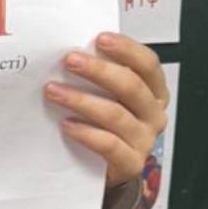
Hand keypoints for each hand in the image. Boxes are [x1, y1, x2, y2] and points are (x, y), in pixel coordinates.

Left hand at [45, 32, 168, 188]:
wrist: (106, 170)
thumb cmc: (106, 127)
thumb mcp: (109, 98)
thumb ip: (101, 78)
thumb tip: (73, 51)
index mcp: (154, 92)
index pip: (148, 64)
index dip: (126, 49)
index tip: (100, 39)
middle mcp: (153, 114)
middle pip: (131, 86)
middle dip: (98, 71)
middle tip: (69, 60)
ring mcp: (144, 139)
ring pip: (115, 114)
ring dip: (81, 100)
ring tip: (54, 91)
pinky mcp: (130, 163)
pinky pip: (109, 144)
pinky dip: (86, 133)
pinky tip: (66, 124)